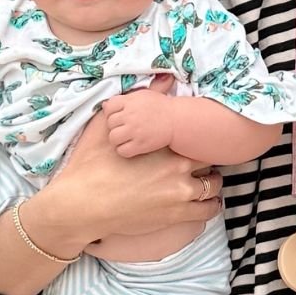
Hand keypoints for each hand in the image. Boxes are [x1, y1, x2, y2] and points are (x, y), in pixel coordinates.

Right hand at [28, 96, 221, 247]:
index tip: (199, 140)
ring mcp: (180, 194)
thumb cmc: (91, 165)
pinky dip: (210, 206)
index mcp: (164, 145)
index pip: (199, 137)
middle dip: (209, 159)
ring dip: (212, 183)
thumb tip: (166, 77)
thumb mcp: (108, 126)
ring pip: (213, 186)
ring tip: (206, 183)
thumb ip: (140, 101)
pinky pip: (207, 211)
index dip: (200, 139)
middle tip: (204, 161)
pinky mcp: (176, 216)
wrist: (82, 204)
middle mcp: (178, 167)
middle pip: (210, 160)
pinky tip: (206, 203)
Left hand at [100, 85, 177, 157]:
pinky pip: (121, 150)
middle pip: (110, 123)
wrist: (177, 121)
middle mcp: (130, 115)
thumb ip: (124, 98)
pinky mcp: (140, 145)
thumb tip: (105, 104)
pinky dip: (124, 149)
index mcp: (130, 101)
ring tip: (127, 137)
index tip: (119, 115)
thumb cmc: (161, 107)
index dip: (111, 112)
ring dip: (118, 138)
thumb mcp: (144, 95)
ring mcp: (134, 131)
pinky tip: (131, 145)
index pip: (108, 107)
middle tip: (125, 126)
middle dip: (116, 125)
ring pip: (113, 137)